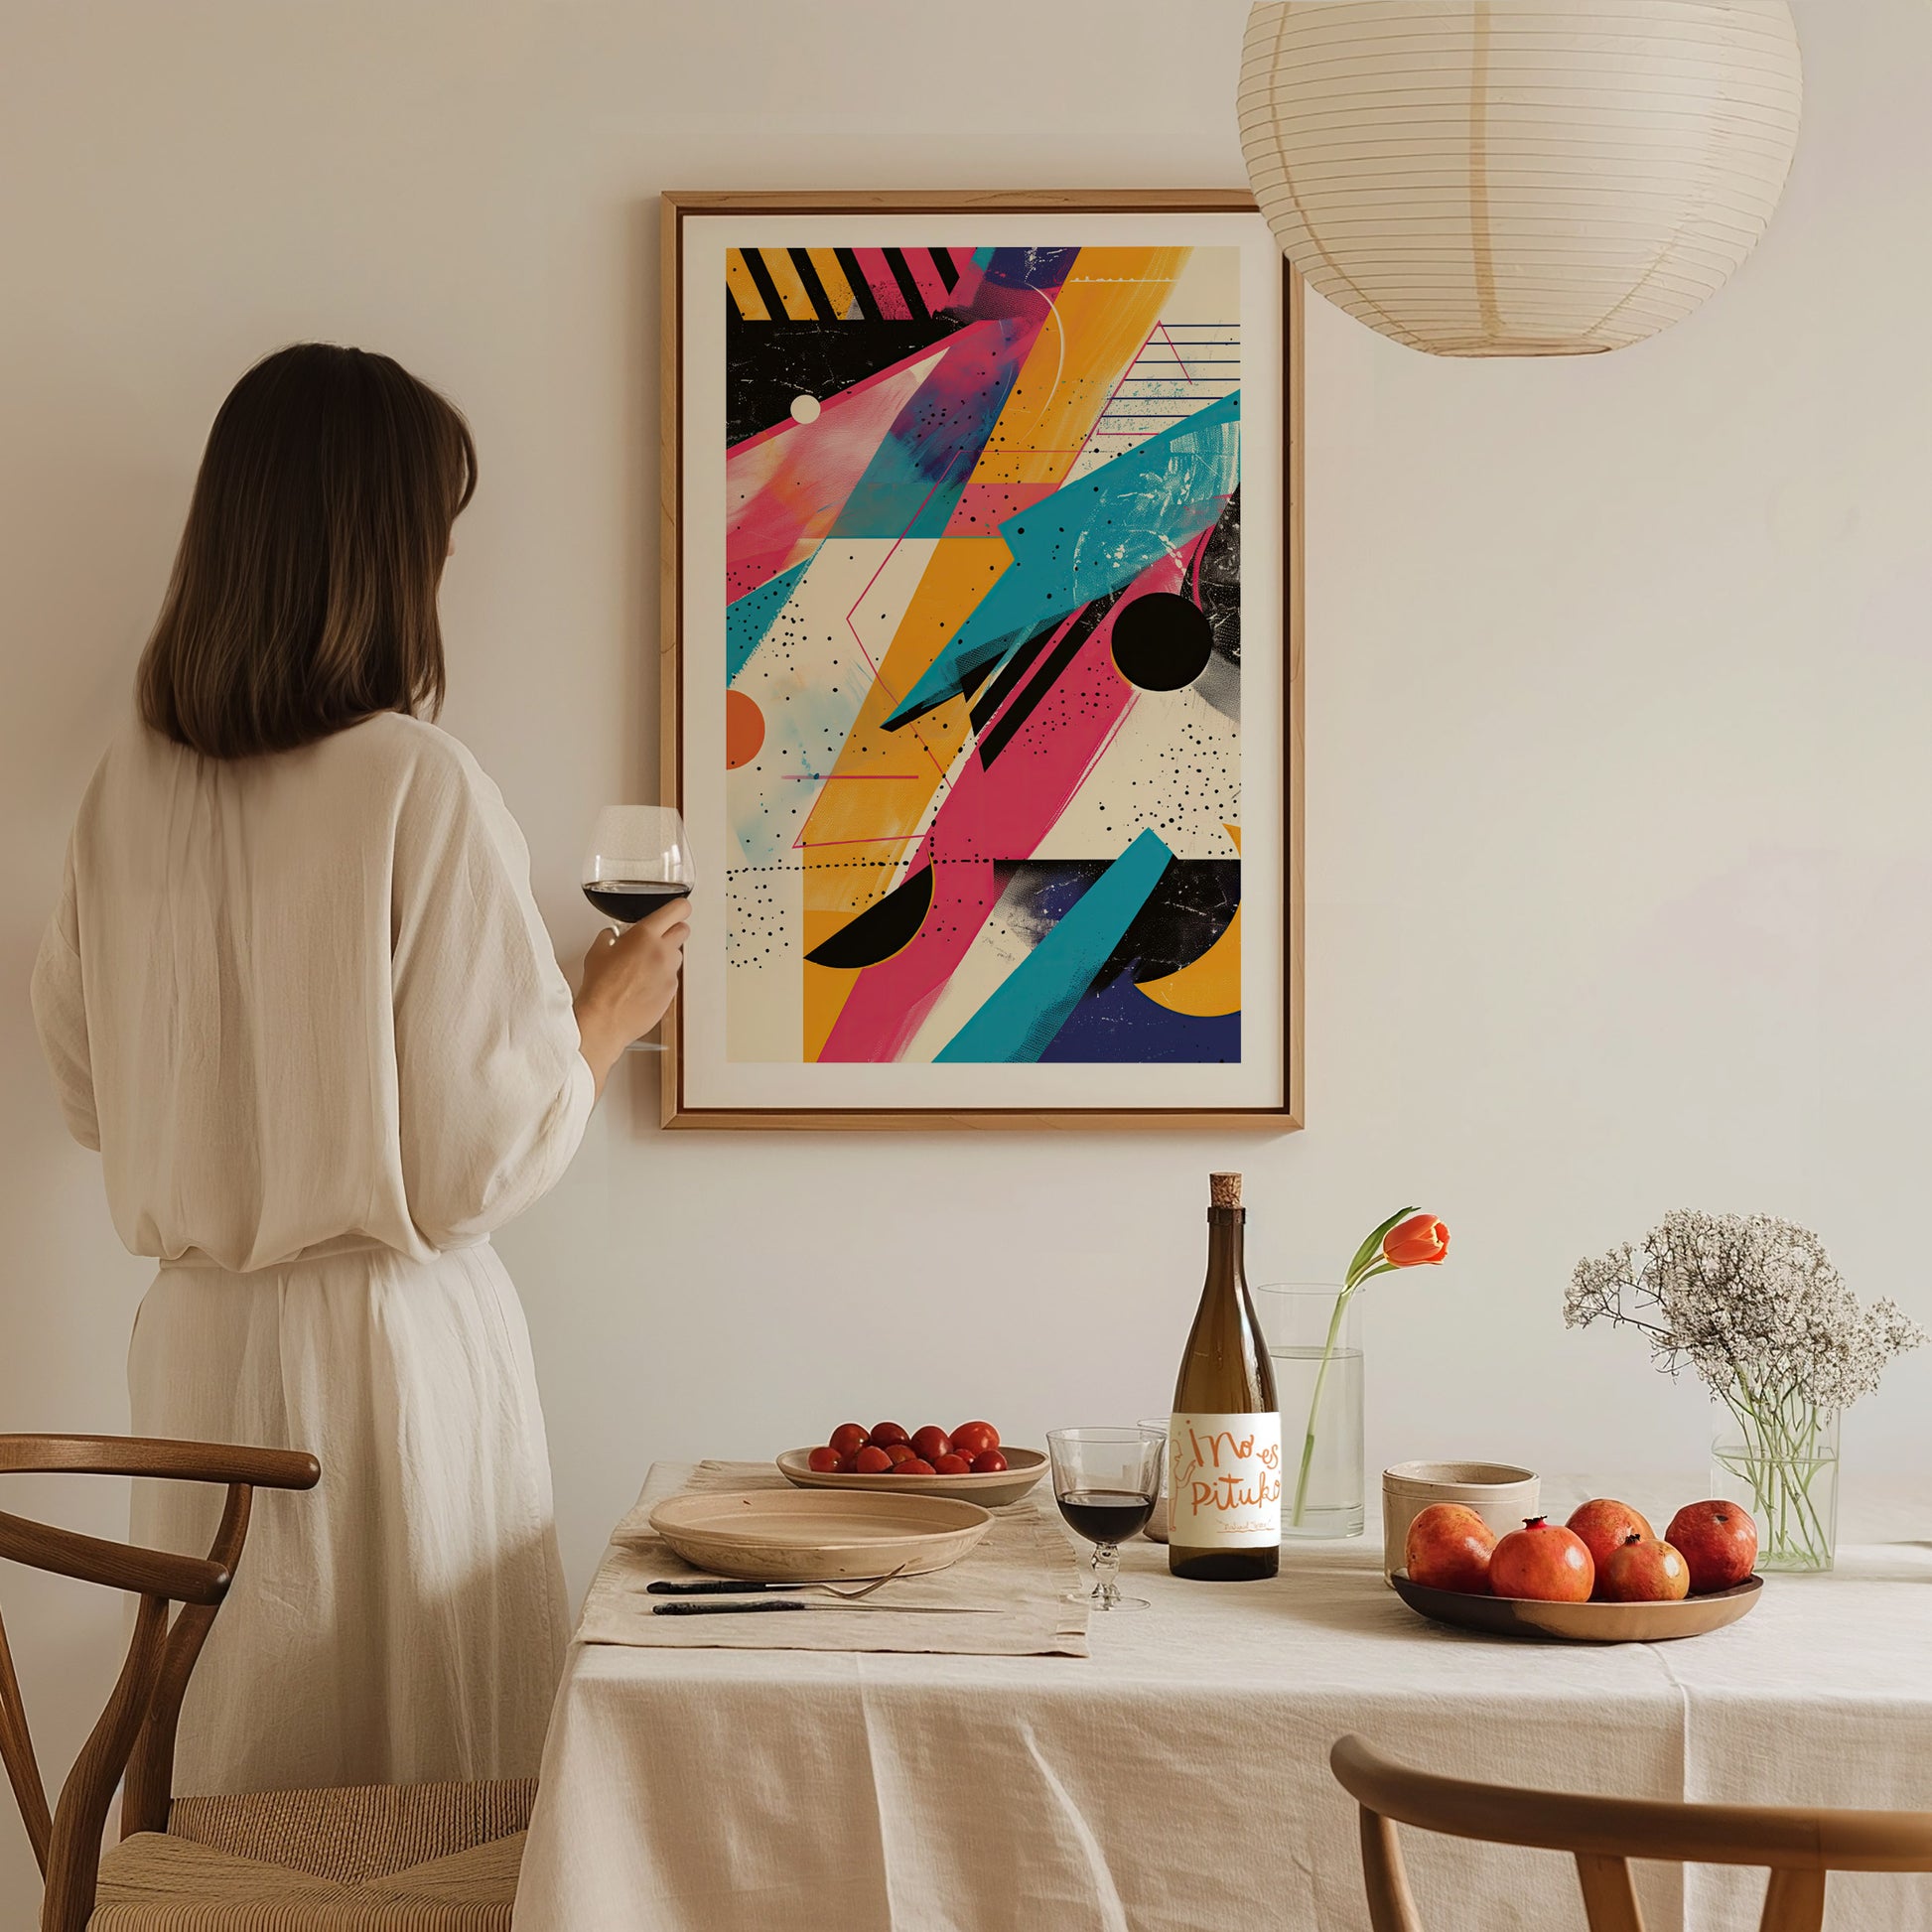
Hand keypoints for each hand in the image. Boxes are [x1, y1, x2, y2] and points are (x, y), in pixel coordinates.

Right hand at [574, 896, 690, 1094]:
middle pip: (683, 930)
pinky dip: (662, 978)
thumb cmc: (600, 988)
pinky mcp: (671, 991)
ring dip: (666, 956)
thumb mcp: (597, 951)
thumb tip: (613, 936)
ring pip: (677, 956)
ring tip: (644, 967)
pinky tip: (643, 985)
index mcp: (645, 935)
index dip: (680, 908)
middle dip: (672, 931)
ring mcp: (669, 973)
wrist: (605, 1020)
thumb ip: (610, 937)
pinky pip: (672, 978)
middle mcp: (662, 952)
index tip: (678, 909)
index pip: (678, 910)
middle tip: (657, 938)